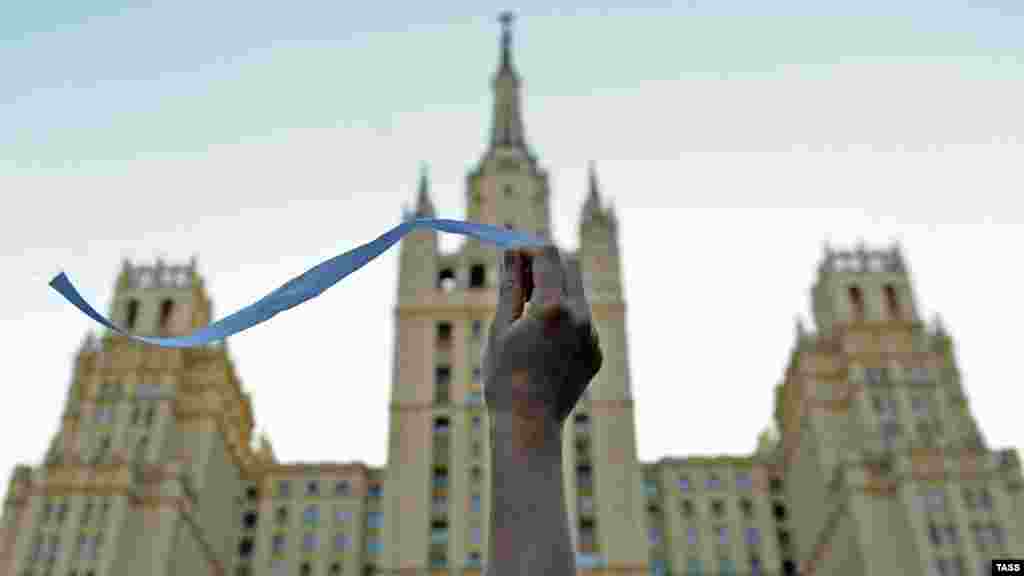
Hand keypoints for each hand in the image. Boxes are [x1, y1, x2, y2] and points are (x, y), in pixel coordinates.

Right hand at [483, 245, 601, 423]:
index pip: (548, 255)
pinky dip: (563, 319)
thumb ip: (510, 286)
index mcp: (553, 307)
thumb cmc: (505, 377)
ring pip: (576, 294)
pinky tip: (541, 346)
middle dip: (545, 264)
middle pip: (569, 266)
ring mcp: (591, 336)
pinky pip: (581, 322)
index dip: (528, 248)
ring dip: (554, 291)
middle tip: (518, 277)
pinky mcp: (595, 352)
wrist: (529, 425)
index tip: (512, 254)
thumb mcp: (500, 327)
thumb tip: (512, 252)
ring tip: (525, 317)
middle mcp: (580, 317)